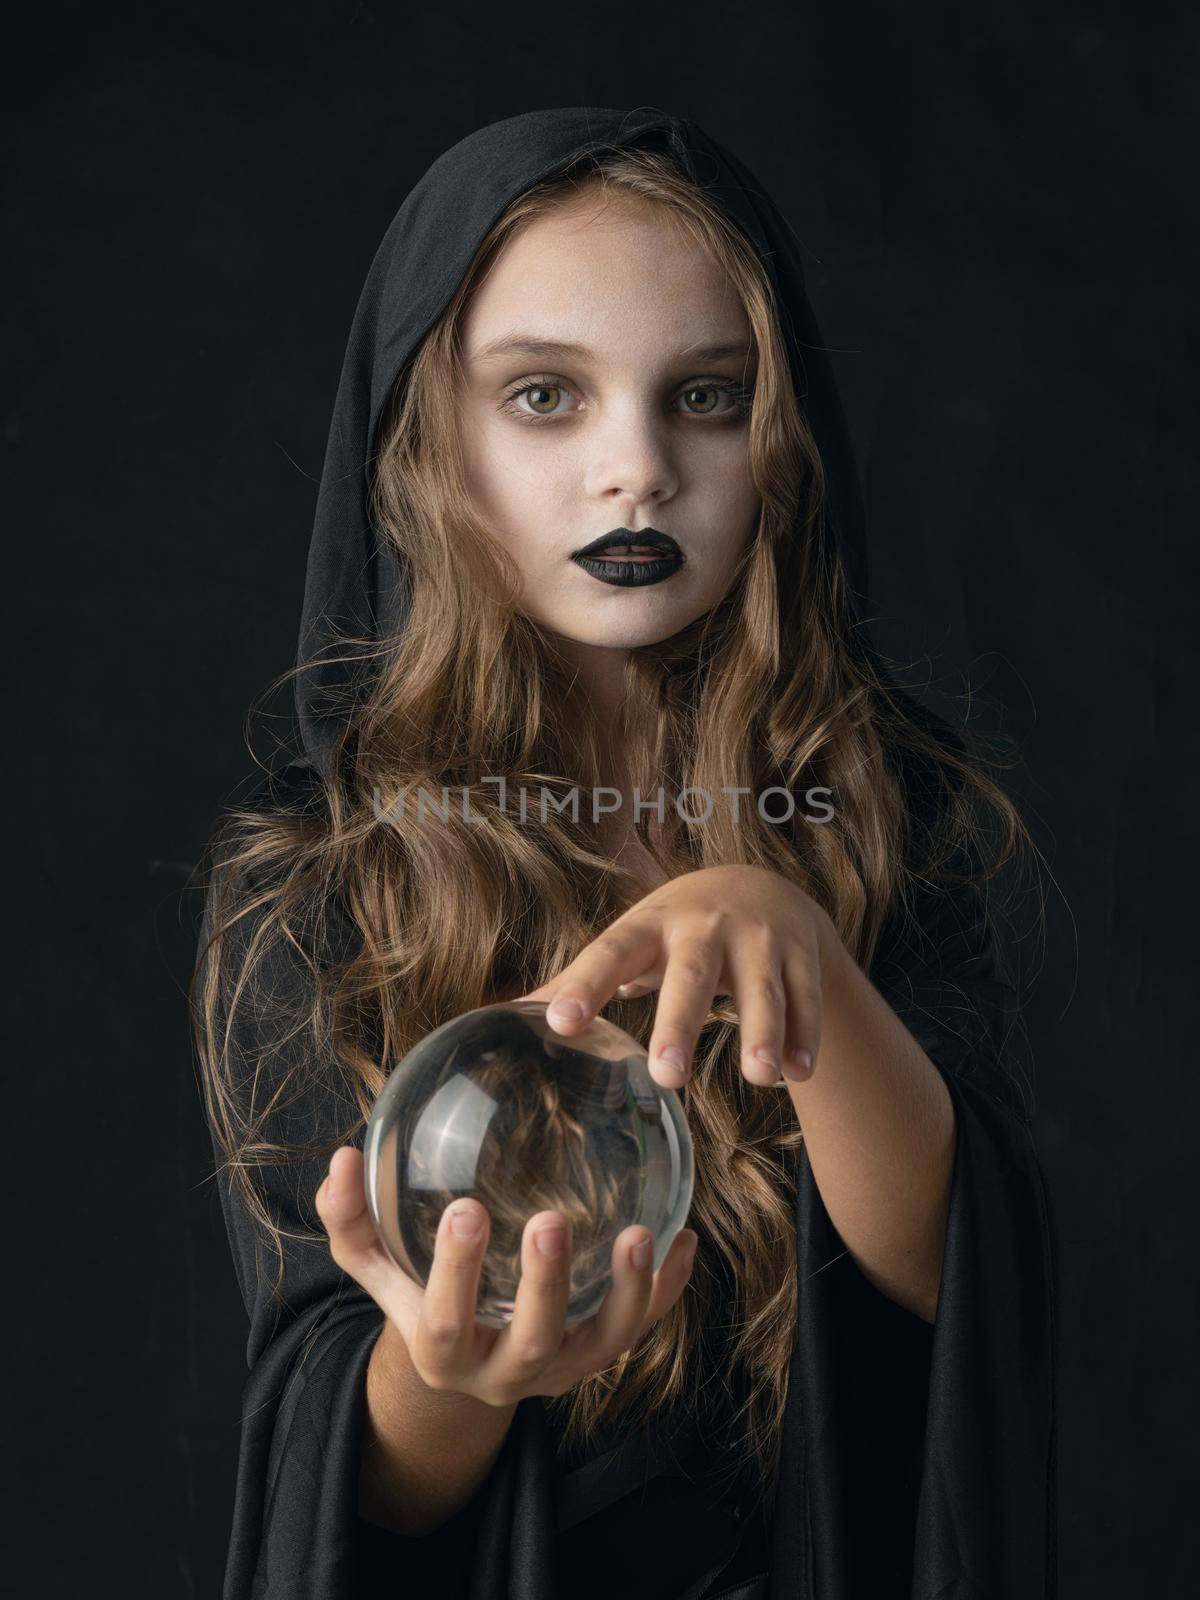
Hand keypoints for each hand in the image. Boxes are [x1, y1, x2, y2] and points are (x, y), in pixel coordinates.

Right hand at [315, 1146, 698, 1407]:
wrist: (465, 1365)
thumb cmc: (416, 1294)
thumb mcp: (377, 1265)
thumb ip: (353, 1218)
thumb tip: (342, 1157)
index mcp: (442, 1352)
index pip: (443, 1323)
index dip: (455, 1273)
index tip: (465, 1209)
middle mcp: (504, 1372)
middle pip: (532, 1342)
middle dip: (546, 1285)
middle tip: (552, 1219)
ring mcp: (560, 1369)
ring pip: (603, 1346)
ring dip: (627, 1293)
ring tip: (641, 1235)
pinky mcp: (599, 1356)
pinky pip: (641, 1328)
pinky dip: (667, 1288)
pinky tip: (684, 1239)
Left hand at [519, 864, 842, 1088]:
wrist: (762, 885)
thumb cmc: (675, 930)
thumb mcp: (630, 942)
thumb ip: (577, 980)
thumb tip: (501, 1015)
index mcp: (649, 927)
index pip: (610, 954)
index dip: (584, 985)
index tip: (558, 1023)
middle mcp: (704, 927)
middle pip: (692, 974)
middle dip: (680, 1022)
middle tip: (666, 1076)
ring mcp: (758, 937)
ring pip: (761, 987)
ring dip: (763, 1031)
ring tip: (760, 1078)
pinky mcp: (801, 952)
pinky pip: (805, 996)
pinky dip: (806, 1035)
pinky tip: (800, 1075)